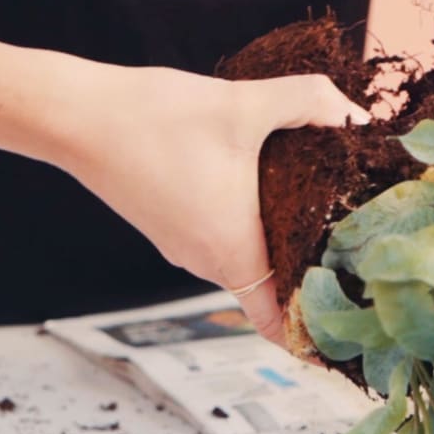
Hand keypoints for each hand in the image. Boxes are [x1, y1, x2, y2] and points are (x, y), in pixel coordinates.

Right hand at [55, 66, 369, 346]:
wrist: (76, 114)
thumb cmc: (155, 119)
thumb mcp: (244, 104)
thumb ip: (309, 102)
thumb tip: (357, 115)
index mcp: (230, 250)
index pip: (276, 321)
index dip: (311, 331)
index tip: (346, 323)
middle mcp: (203, 259)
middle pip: (267, 288)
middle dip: (307, 275)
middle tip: (355, 248)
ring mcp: (179, 243)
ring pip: (241, 259)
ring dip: (275, 243)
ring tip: (319, 209)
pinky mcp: (164, 222)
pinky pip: (216, 237)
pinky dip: (244, 225)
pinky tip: (264, 182)